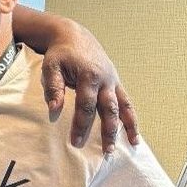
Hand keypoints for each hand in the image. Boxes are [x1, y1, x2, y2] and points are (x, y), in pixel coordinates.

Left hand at [39, 22, 138, 152]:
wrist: (73, 36)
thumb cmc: (60, 53)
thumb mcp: (51, 66)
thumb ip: (53, 87)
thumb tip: (54, 109)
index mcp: (89, 76)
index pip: (86, 106)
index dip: (81, 125)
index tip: (76, 142)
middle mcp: (105, 79)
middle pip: (109, 109)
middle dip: (108, 131)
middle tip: (106, 151)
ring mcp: (113, 81)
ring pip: (123, 106)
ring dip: (127, 126)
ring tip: (130, 145)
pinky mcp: (115, 82)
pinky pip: (127, 101)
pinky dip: (131, 117)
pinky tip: (135, 133)